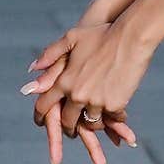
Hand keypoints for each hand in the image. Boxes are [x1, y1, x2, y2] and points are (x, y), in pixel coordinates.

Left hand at [23, 21, 152, 163]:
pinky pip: (111, 119)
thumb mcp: (72, 38)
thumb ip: (51, 54)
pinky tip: (117, 115)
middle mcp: (77, 94)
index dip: (40, 116)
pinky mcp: (115, 105)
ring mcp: (96, 101)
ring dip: (92, 124)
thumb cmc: (102, 34)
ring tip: (95, 121)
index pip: (44, 105)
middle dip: (68, 127)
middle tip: (71, 128)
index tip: (41, 123)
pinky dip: (114, 118)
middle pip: (67, 121)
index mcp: (64, 80)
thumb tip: (32, 69)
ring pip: (90, 123)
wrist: (132, 37)